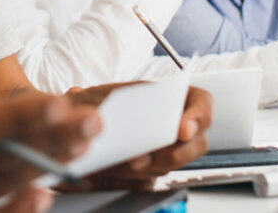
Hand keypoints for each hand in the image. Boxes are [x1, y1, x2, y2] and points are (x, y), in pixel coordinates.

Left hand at [60, 83, 212, 189]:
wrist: (76, 128)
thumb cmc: (90, 106)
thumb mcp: (90, 95)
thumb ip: (94, 103)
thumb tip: (92, 116)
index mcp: (168, 98)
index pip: (201, 104)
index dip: (198, 117)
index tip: (183, 130)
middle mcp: (171, 127)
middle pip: (195, 144)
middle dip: (171, 154)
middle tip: (140, 158)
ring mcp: (163, 152)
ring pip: (168, 166)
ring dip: (144, 169)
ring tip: (115, 165)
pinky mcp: (148, 173)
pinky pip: (146, 182)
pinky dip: (125, 180)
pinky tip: (102, 173)